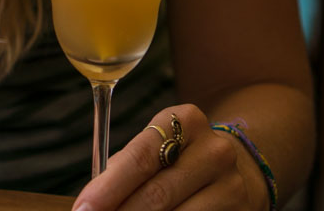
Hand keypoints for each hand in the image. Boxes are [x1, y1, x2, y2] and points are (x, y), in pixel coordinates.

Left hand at [72, 105, 265, 209]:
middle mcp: (213, 149)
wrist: (240, 167)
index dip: (108, 188)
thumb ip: (125, 167)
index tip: (83, 209)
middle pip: (156, 194)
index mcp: (184, 121)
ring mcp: (230, 184)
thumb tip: (91, 201)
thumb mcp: (157, 146)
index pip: (140, 157)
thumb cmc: (181, 157)